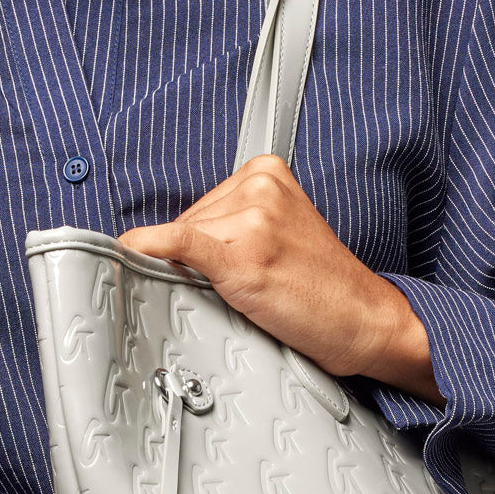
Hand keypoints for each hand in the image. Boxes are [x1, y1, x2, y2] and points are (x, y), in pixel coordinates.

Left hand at [118, 154, 443, 402]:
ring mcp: (251, 217)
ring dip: (198, 276)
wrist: (364, 321)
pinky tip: (129, 254)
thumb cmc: (323, 290)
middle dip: (199, 261)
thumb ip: (233, 227)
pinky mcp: (243, 254)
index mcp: (267, 171)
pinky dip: (149, 250)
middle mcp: (258, 186)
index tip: (207, 271)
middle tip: (248, 289)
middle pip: (188, 222)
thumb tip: (167, 246)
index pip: (201, 207)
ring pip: (182, 242)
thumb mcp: (278, 237)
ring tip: (254, 295)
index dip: (198, 246)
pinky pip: (178, 244)